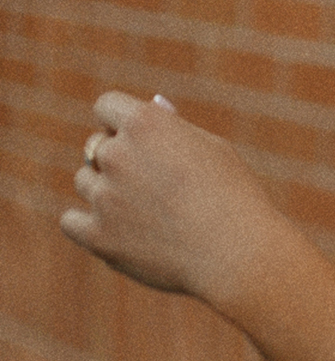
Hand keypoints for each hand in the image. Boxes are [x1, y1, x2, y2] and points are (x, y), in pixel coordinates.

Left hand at [60, 92, 289, 310]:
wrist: (237, 254)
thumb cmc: (233, 197)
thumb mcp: (212, 149)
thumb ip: (174, 128)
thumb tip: (153, 105)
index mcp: (145, 124)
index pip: (106, 106)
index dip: (121, 123)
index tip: (137, 141)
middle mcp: (118, 154)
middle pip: (96, 147)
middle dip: (118, 160)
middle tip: (151, 183)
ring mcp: (104, 196)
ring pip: (85, 182)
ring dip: (105, 191)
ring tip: (146, 212)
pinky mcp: (97, 236)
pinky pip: (70, 221)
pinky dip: (87, 224)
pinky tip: (114, 229)